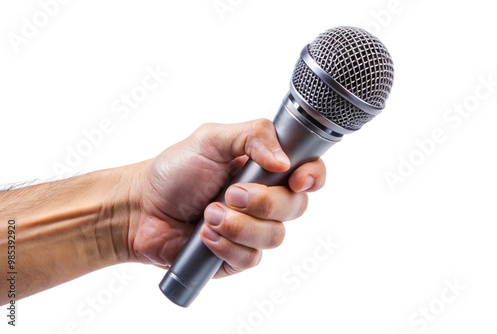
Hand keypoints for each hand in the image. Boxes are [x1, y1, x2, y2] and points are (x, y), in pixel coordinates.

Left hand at [128, 119, 325, 277]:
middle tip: (229, 193)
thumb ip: (253, 135)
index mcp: (264, 170)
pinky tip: (204, 235)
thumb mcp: (211, 139)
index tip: (296, 180)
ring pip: (275, 237)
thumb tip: (285, 160)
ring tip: (208, 214)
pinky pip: (251, 259)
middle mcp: (264, 201)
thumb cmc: (174, 171)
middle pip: (296, 208)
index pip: (309, 174)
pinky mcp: (236, 256)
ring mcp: (251, 230)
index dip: (312, 178)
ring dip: (239, 225)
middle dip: (263, 202)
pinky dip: (226, 246)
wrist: (141, 208)